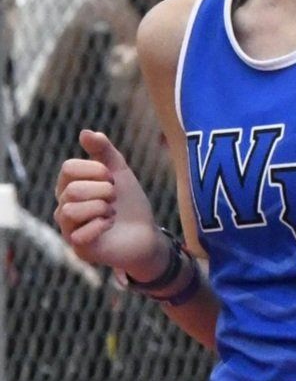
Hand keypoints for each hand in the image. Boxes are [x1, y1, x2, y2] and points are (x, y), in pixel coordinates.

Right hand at [53, 129, 163, 274]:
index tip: (113, 178)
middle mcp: (64, 207)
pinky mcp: (79, 248)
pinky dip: (101, 226)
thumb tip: (85, 131)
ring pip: (70, 210)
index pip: (68, 168)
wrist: (147, 234)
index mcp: (70, 186)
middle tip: (115, 198)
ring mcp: (69, 229)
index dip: (95, 170)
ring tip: (112, 213)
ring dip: (101, 208)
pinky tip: (110, 226)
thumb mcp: (120, 173)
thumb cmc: (129, 203)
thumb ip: (104, 152)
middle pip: (72, 189)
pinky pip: (79, 234)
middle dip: (103, 190)